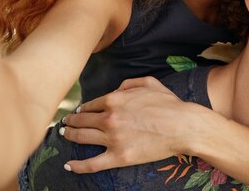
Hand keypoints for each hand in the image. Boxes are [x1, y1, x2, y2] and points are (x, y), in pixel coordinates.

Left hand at [61, 76, 202, 172]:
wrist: (183, 126)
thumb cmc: (169, 104)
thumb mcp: (150, 82)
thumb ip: (130, 83)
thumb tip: (117, 88)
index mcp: (115, 99)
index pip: (91, 104)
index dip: (82, 108)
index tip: (79, 112)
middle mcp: (109, 118)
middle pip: (82, 120)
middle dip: (71, 121)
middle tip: (66, 124)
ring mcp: (113, 139)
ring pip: (82, 138)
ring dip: (70, 136)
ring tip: (65, 136)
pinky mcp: (119, 157)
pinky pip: (92, 164)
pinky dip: (78, 165)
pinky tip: (68, 165)